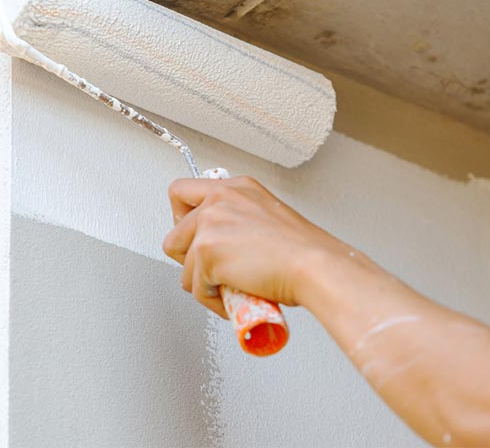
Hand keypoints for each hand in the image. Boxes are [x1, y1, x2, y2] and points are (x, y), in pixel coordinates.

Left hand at [162, 176, 351, 317]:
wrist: (315, 266)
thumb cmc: (303, 251)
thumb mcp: (267, 218)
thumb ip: (239, 222)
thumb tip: (224, 245)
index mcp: (236, 188)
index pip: (182, 193)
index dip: (181, 221)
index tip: (193, 238)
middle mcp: (219, 199)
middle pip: (174, 236)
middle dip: (190, 261)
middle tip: (215, 271)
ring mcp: (210, 224)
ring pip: (183, 267)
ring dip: (205, 284)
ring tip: (234, 286)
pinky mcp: (206, 252)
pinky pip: (196, 289)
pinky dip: (214, 301)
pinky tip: (236, 296)